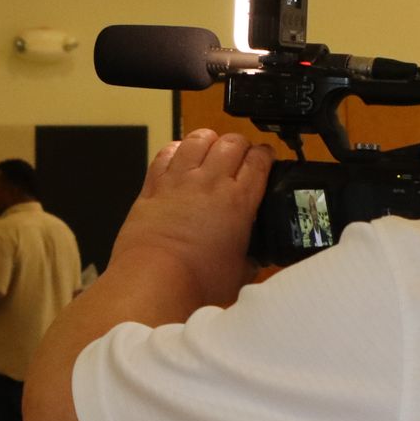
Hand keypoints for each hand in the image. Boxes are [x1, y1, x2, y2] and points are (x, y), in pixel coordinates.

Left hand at [106, 129, 272, 308]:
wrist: (154, 279)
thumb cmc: (197, 281)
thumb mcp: (238, 274)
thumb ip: (249, 261)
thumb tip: (253, 261)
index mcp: (239, 201)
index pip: (259, 161)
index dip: (266, 154)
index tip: (266, 157)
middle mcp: (210, 183)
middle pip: (231, 142)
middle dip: (241, 144)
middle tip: (242, 154)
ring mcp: (179, 181)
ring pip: (198, 140)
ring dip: (209, 139)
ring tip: (212, 147)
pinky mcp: (153, 186)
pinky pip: (165, 154)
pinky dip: (176, 149)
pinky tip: (179, 155)